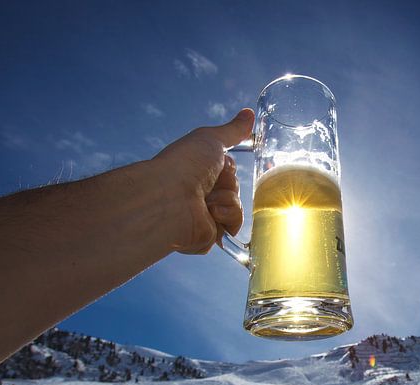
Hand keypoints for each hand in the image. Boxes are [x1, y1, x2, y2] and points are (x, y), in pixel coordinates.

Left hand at [151, 108, 253, 253]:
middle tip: (210, 182)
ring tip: (206, 200)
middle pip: (234, 189)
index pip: (228, 171)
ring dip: (226, 200)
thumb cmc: (184, 165)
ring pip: (236, 208)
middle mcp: (198, 195)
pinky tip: (209, 214)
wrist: (170, 198)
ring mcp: (203, 217)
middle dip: (228, 184)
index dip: (228, 168)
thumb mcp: (211, 139)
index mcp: (197, 173)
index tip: (219, 165)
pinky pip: (232, 227)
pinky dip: (224, 218)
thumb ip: (232, 131)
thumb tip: (249, 113)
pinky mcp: (207, 236)